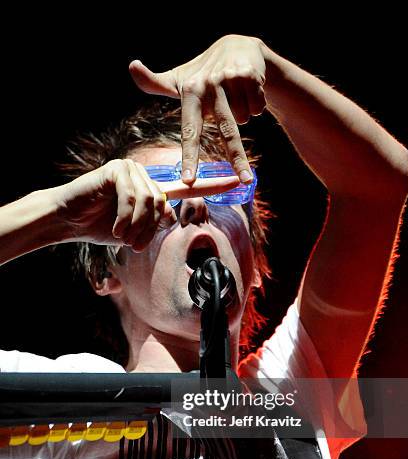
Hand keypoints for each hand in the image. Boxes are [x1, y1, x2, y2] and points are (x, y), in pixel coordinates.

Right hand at [54, 158, 239, 251]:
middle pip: (164, 206)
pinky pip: (133, 198)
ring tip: (121, 236)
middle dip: (148, 232)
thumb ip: (156, 224)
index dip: (215, 185)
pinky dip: (124, 218)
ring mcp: (133, 170)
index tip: (241, 181)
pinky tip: (113, 226)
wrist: (70, 222)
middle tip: (131, 244)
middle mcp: (148, 177)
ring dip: (136, 227)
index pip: (189, 188)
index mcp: (155, 191)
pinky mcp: (118, 169)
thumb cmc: (102, 227)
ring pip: (151, 203)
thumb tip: (171, 218)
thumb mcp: (135, 231)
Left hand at [129, 35, 266, 184]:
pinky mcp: (250, 75)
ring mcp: (231, 79)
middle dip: (237, 158)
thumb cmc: (203, 73)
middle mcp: (209, 85)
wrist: (238, 45)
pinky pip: (257, 109)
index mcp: (190, 92)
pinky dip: (255, 106)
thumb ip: (155, 83)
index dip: (190, 157)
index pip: (190, 132)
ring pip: (243, 119)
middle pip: (226, 131)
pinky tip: (248, 91)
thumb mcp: (179, 79)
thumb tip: (132, 66)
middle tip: (246, 181)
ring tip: (234, 98)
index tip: (189, 180)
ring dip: (242, 115)